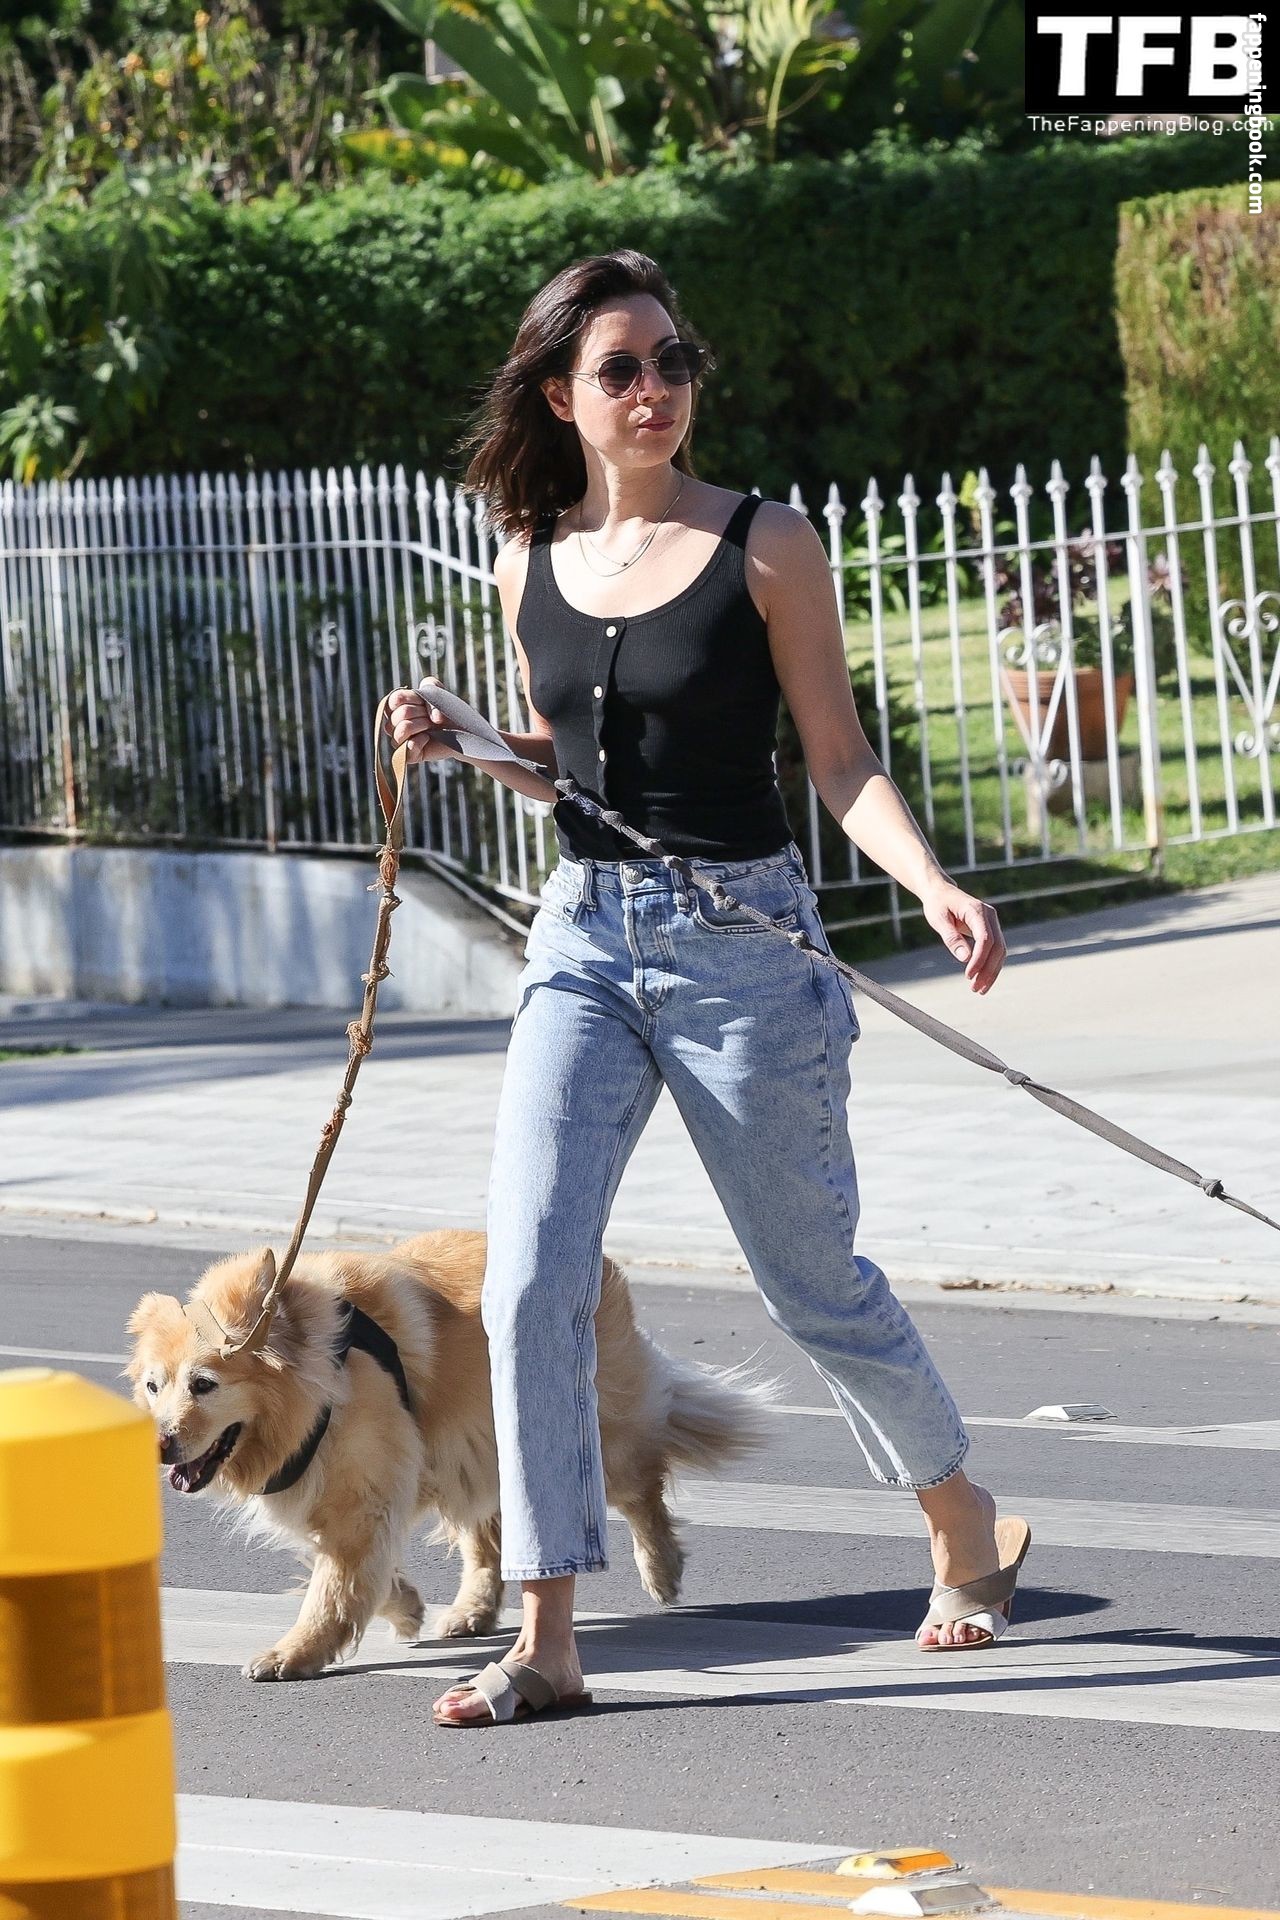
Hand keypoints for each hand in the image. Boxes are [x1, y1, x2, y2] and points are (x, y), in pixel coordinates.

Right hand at [383, 677, 464, 765]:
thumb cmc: (445, 709)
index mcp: (395, 708)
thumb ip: (429, 684)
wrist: (459, 728)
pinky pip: (407, 748)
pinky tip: (428, 738)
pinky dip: (420, 741)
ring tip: (430, 726)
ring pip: (401, 730)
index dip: (413, 698)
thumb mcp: (438, 690)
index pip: (394, 700)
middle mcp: (393, 724)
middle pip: (400, 714)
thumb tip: (429, 712)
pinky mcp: (409, 756)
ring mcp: (400, 741)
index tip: (424, 701)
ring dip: (420, 725)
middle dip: (421, 712)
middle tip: (431, 716)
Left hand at [920, 878, 1005, 993]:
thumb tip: (965, 958)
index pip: (985, 938)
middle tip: (975, 989)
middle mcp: (989, 915)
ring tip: (979, 989)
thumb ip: (951, 938)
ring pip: (1000, 950)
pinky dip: (991, 965)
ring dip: (992, 971)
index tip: (969, 975)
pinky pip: (995, 949)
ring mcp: (992, 922)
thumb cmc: (938, 904)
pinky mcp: (990, 929)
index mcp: (977, 911)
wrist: (941, 892)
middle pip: (997, 946)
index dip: (979, 959)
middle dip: (988, 970)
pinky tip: (982, 979)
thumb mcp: (938, 920)